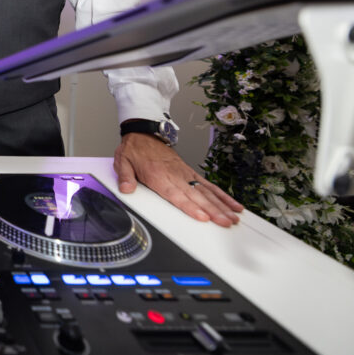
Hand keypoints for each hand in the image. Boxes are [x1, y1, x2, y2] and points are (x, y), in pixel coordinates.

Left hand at [114, 133, 243, 226]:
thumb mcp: (122, 161)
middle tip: (225, 222)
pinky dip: (221, 195)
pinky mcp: (190, 172)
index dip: (190, 206)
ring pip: (206, 191)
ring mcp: (185, 174)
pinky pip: (208, 185)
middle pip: (196, 196)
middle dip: (212, 211)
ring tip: (233, 217)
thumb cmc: (135, 149)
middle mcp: (175, 176)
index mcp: (158, 176)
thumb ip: (125, 177)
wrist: (144, 132)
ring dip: (221, 205)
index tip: (202, 216)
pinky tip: (232, 204)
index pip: (176, 194)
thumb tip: (125, 189)